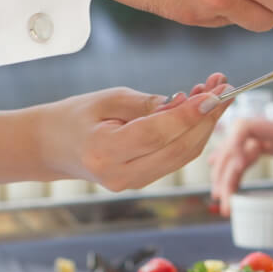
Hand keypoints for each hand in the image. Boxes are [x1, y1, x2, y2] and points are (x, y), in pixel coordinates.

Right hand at [41, 74, 229, 190]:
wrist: (48, 148)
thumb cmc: (72, 117)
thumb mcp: (105, 99)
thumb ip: (145, 103)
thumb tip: (186, 103)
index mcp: (104, 152)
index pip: (157, 134)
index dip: (190, 114)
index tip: (214, 92)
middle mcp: (120, 175)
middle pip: (178, 150)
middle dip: (207, 118)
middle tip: (224, 88)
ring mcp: (131, 183)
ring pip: (181, 157)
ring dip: (203, 126)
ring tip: (215, 94)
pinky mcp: (140, 182)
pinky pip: (173, 159)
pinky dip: (190, 136)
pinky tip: (197, 112)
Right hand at [209, 103, 272, 216]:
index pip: (246, 126)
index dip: (233, 144)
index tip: (236, 166)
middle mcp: (270, 131)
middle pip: (235, 146)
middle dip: (225, 172)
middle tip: (224, 202)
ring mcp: (270, 137)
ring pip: (237, 152)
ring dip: (226, 173)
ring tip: (221, 199)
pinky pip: (247, 155)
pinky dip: (235, 169)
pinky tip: (226, 183)